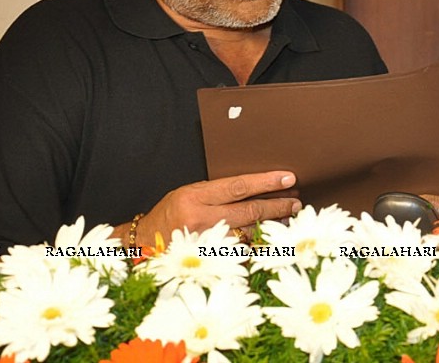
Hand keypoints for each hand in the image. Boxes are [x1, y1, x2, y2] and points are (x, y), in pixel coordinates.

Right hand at [123, 171, 300, 246]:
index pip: (239, 186)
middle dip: (277, 206)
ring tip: (288, 218)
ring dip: (272, 226)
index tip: (288, 178)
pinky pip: (241, 252)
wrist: (142, 246)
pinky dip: (257, 244)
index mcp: (196, 197)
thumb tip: (254, 188)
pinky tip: (270, 238)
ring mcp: (206, 243)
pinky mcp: (210, 261)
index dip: (266, 182)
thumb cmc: (169, 216)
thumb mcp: (188, 195)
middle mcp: (202, 219)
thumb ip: (217, 193)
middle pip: (250, 210)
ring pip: (249, 232)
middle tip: (296, 202)